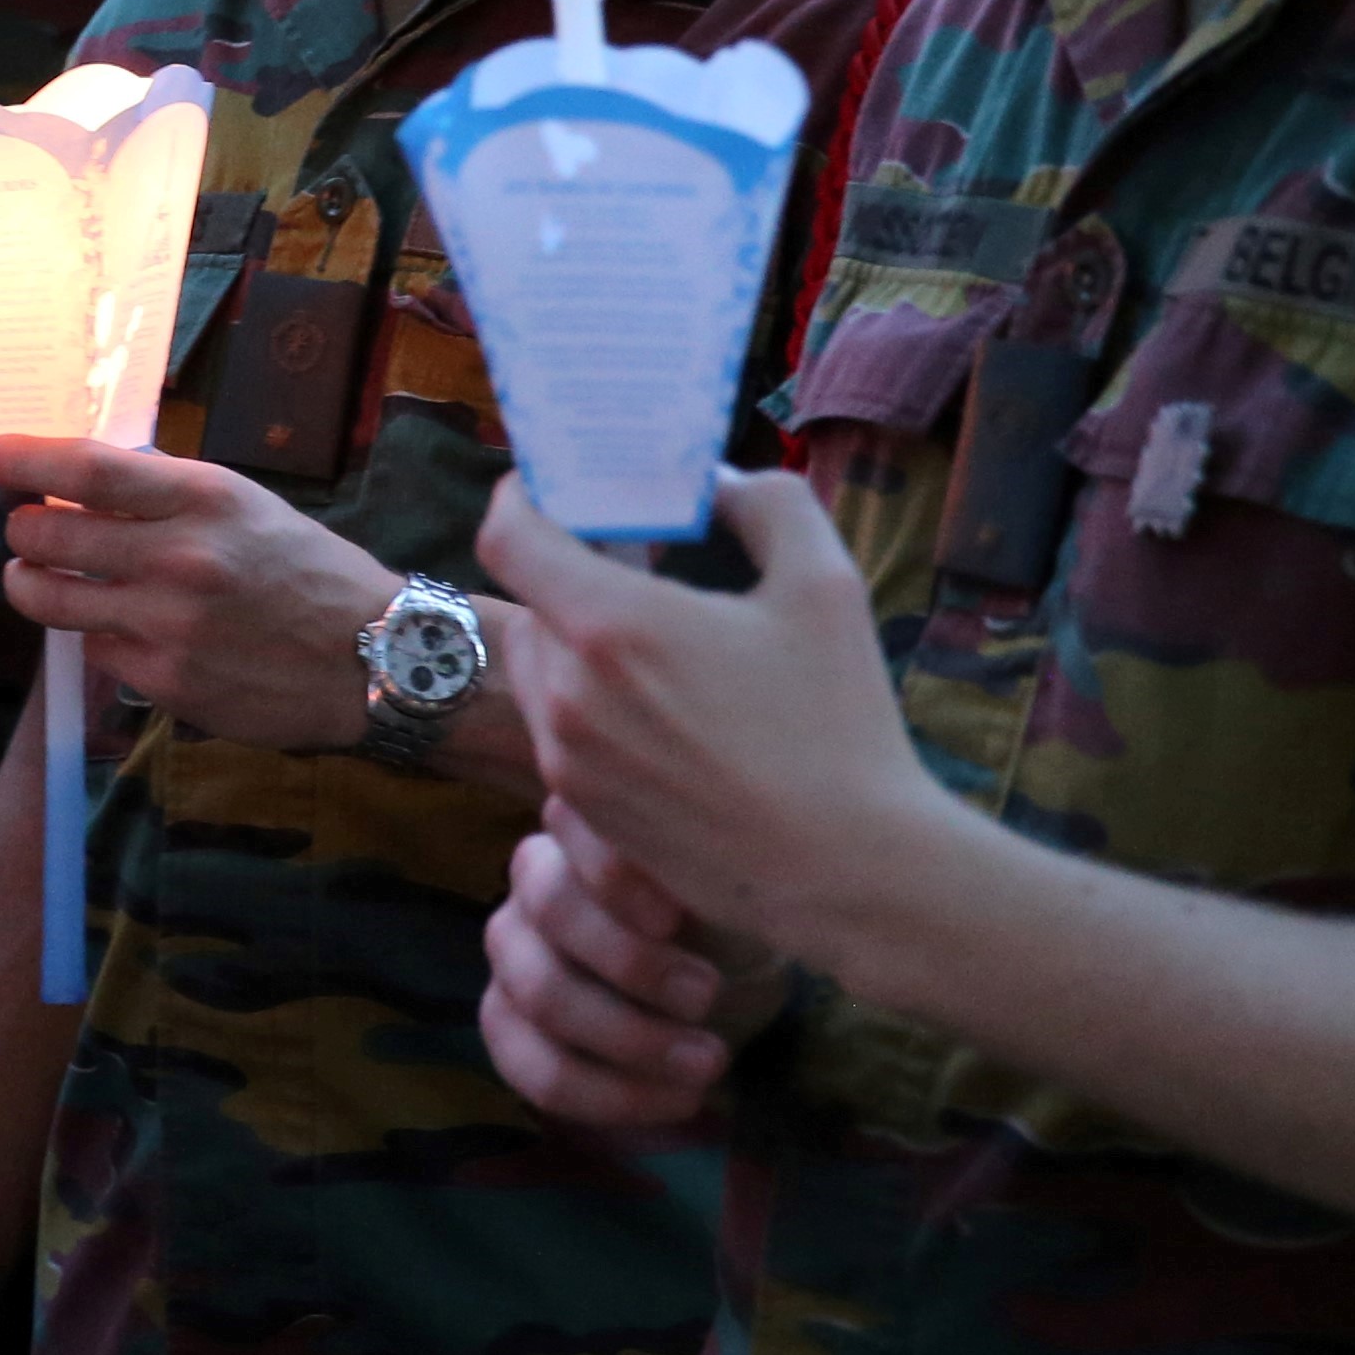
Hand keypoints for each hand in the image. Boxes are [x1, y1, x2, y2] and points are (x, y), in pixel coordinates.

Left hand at [0, 433, 398, 749]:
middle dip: (19, 529)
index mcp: (203, 497)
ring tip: (34, 576)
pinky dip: (94, 635)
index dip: (22, 458)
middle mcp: (180, 556)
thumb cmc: (308, 572)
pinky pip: (94, 650)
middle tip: (23, 528)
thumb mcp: (245, 506)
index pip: (86, 468)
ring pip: (48, 599)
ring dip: (28, 583)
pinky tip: (120, 628)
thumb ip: (166, 493)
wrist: (378, 658)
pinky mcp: (165, 680)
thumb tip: (82, 479)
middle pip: (47, 534)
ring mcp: (168, 624)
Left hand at [478, 465, 938, 968]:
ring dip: (574, 641)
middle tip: (631, 565)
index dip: (523, 498)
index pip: (507, 535)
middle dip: (566, 573)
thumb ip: (766, 503)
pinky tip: (666, 711)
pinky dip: (589, 703)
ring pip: (538, 669)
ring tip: (652, 642)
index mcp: (610, 626)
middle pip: (528, 601)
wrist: (847, 871)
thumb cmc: (838, 725)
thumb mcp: (824, 585)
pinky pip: (559, 732)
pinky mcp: (584, 811)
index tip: (558, 490)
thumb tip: (716, 482)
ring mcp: (568, 759)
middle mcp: (567, 692)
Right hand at [484, 798, 774, 1134]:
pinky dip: (612, 1096)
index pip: (570, 819)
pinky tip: (680, 1100)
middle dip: (633, 963)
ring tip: (710, 1064)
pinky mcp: (506, 1022)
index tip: (675, 917)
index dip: (613, 871)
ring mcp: (511, 950)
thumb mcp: (729, 883)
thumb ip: (707, 864)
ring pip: (540, 995)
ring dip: (630, 1038)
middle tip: (707, 996)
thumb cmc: (725, 915)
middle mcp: (533, 876)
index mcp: (585, 824)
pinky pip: (535, 1069)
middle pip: (552, 909)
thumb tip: (712, 865)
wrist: (725, 981)